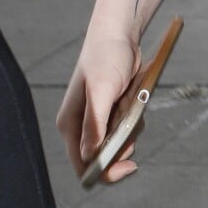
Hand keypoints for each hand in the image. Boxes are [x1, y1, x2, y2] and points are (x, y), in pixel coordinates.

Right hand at [56, 37, 143, 183]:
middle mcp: (82, 126)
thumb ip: (95, 124)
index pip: (83, 166)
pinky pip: (128, 129)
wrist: (119, 35)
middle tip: (131, 124)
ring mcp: (98, 120)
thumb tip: (90, 156)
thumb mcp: (101, 90)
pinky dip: (136, 119)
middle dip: (122, 146)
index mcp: (70, 124)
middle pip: (104, 158)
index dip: (104, 172)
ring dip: (131, 130)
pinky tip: (134, 99)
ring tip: (131, 103)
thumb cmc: (106, 57)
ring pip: (120, 144)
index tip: (128, 165)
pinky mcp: (113, 113)